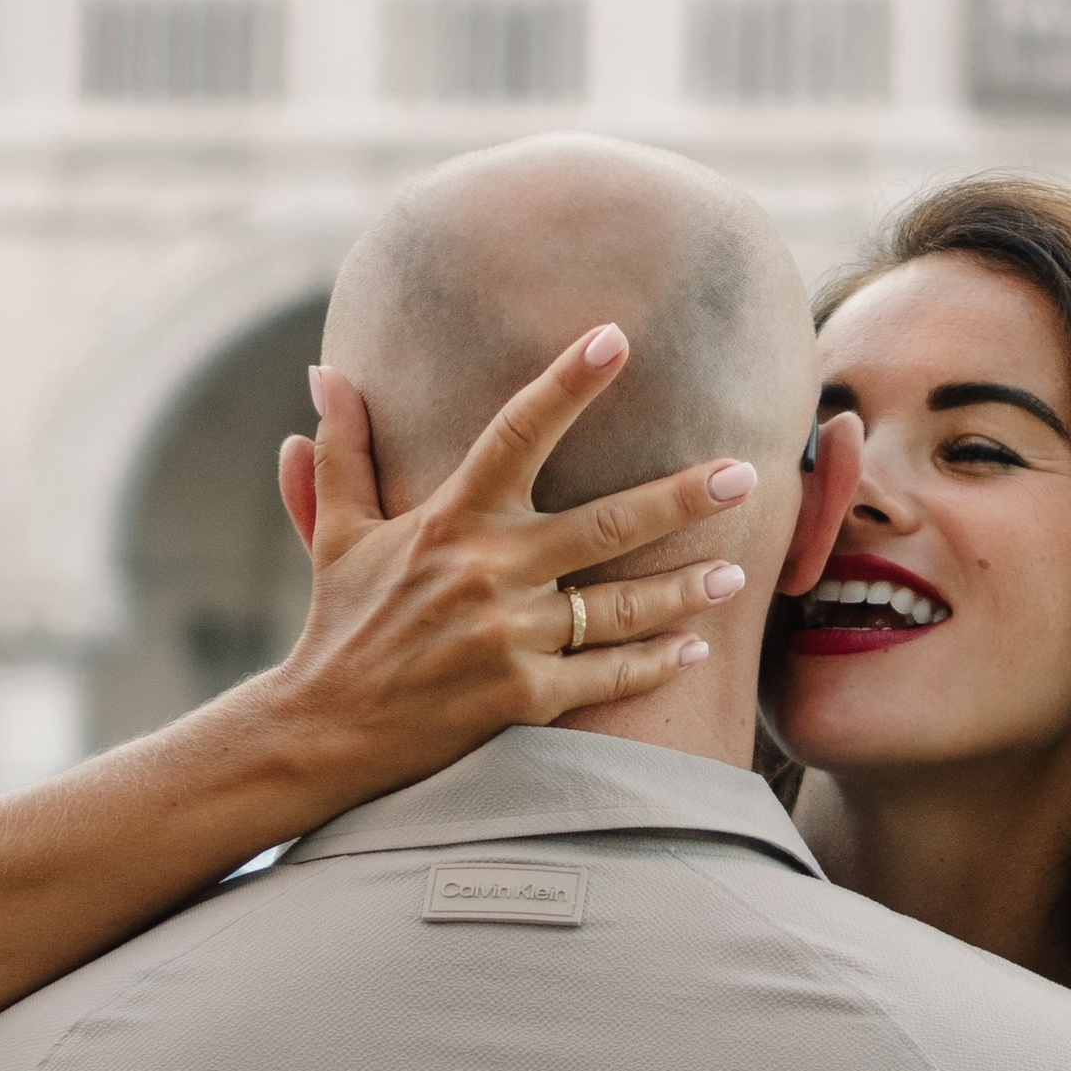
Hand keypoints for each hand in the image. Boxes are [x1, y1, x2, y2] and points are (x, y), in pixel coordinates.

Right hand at [270, 328, 765, 787]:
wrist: (324, 731)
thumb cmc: (340, 623)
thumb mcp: (338, 531)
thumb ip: (345, 450)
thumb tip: (325, 373)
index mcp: (451, 519)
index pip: (518, 432)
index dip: (568, 384)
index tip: (616, 340)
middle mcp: (488, 571)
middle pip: (609, 523)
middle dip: (684, 499)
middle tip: (745, 474)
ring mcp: (510, 637)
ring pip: (622, 605)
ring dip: (686, 589)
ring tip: (735, 573)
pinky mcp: (524, 697)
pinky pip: (607, 674)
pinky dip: (654, 662)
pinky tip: (693, 649)